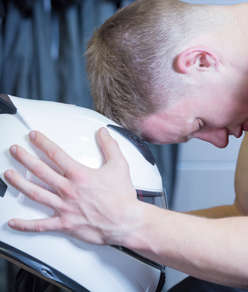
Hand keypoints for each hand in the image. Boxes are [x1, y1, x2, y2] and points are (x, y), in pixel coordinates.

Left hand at [4, 128, 140, 244]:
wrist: (125, 222)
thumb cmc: (122, 197)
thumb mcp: (119, 166)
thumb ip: (110, 147)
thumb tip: (103, 133)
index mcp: (79, 175)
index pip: (56, 154)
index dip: (42, 143)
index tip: (33, 137)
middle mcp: (68, 190)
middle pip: (40, 171)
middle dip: (24, 158)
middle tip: (15, 150)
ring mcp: (64, 207)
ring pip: (35, 193)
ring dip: (19, 183)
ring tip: (8, 175)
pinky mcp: (65, 224)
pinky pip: (41, 225)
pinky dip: (25, 225)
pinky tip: (13, 222)